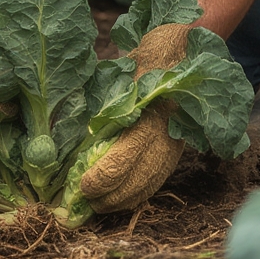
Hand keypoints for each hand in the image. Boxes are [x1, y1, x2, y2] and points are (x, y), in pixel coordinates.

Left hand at [79, 23, 190, 212]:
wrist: (184, 52)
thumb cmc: (147, 59)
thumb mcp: (122, 74)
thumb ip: (104, 104)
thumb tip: (75, 135)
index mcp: (150, 114)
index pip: (127, 156)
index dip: (103, 177)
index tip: (83, 185)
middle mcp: (165, 134)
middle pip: (138, 179)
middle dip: (109, 197)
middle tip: (83, 202)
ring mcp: (175, 144)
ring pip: (149, 184)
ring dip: (122, 200)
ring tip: (97, 206)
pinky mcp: (177, 148)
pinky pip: (157, 179)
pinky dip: (138, 194)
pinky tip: (119, 198)